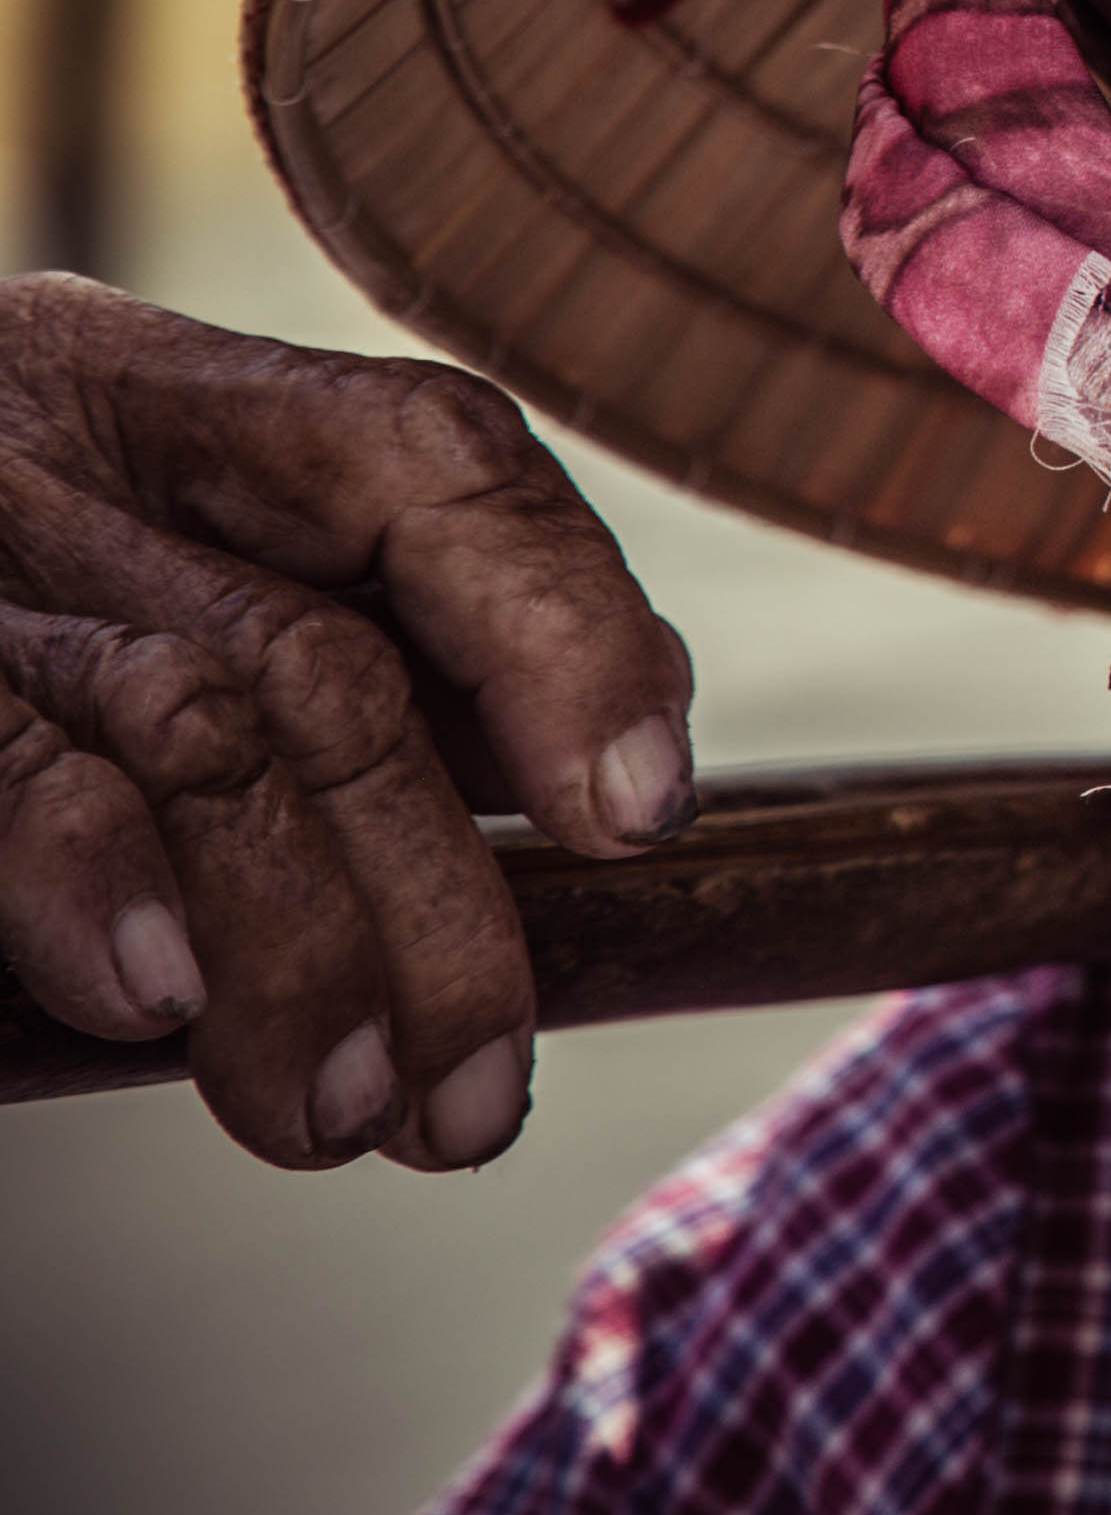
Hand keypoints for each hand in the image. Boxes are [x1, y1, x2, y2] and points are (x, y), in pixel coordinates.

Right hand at [0, 277, 691, 1167]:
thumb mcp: (119, 583)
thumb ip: (304, 666)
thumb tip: (588, 807)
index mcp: (151, 399)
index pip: (428, 460)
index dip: (562, 625)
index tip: (643, 813)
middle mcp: (43, 438)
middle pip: (326, 662)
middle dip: (432, 904)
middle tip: (469, 1105)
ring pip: (190, 723)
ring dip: (295, 942)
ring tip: (338, 1114)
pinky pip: (3, 756)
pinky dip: (85, 871)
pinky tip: (152, 995)